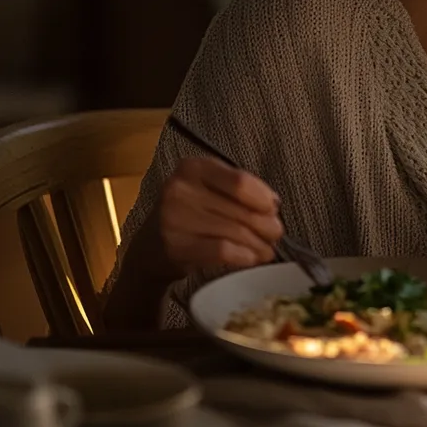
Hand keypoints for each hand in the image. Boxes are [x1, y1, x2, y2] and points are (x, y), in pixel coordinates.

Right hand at [157, 157, 284, 274]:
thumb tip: (272, 205)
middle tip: (275, 235)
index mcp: (193, 168)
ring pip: (235, 232)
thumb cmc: (190, 212)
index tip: (273, 210)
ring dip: (259, 244)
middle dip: (266, 225)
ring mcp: (174, 219)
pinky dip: (243, 256)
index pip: (240, 182)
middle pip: (241, 209)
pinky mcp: (176, 247)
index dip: (263, 198)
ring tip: (267, 250)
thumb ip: (240, 190)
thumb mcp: (210, 189)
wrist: (151, 245)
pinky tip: (251, 258)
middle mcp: (180, 189)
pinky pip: (222, 251)